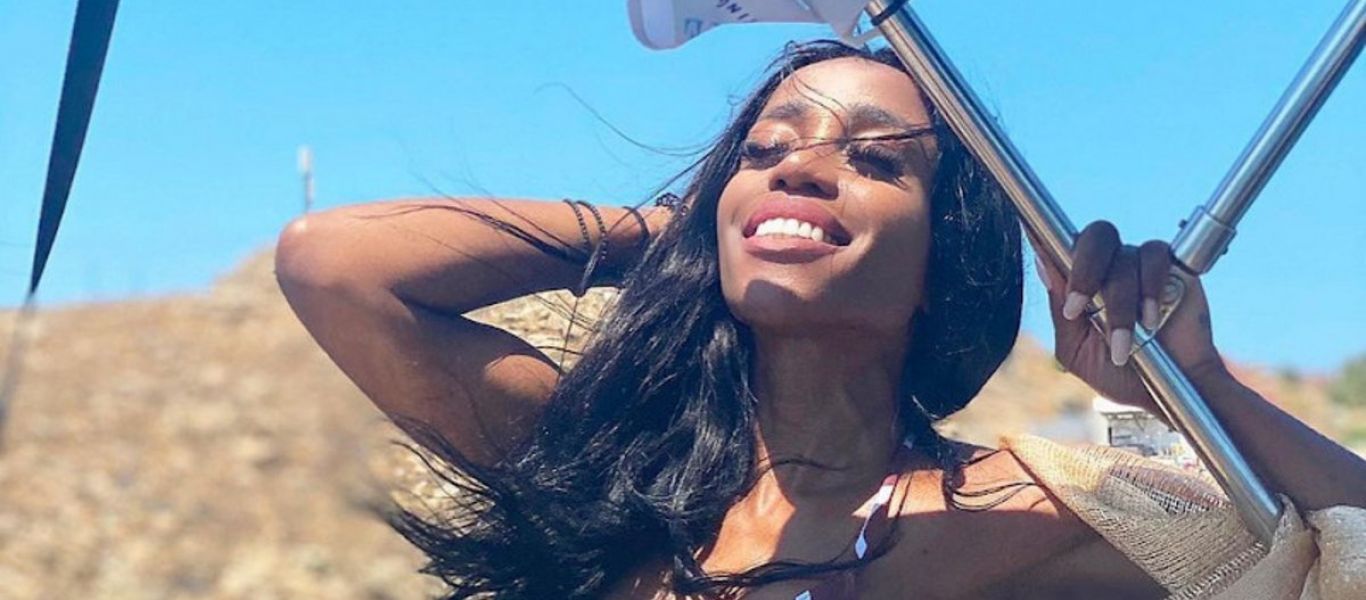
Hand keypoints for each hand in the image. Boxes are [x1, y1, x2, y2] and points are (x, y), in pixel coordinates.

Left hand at [1032, 221, 1227, 411]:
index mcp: (1081, 283)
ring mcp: (1140, 265)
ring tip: (1124, 344)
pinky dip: (1150, 288)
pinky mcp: (1174, 267)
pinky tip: (1151, 319)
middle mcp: (1109, 267)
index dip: (1045, 235)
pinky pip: (1156, 255)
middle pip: (1094, 237)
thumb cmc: (1120, 373)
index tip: (1031, 236)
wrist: (1169, 393)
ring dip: (1120, 305)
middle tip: (1077, 309)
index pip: (1060, 246)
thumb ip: (1060, 311)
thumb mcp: (1078, 351)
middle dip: (1083, 272)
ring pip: (1124, 257)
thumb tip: (1043, 264)